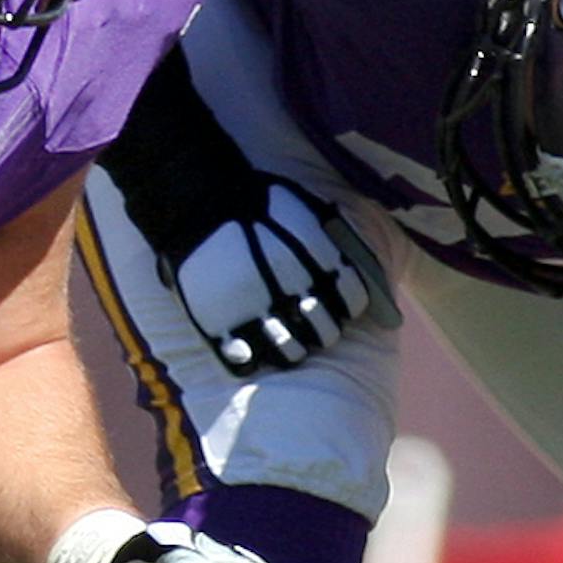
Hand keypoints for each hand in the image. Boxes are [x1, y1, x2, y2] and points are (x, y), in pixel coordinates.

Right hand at [165, 180, 398, 374]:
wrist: (196, 199)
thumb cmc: (254, 201)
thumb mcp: (307, 211)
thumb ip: (337, 242)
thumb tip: (366, 272)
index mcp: (318, 265)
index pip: (352, 303)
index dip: (346, 305)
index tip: (335, 302)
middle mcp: (292, 293)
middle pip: (324, 334)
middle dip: (320, 328)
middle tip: (303, 319)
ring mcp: (254, 313)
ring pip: (290, 354)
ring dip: (290, 348)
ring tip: (277, 335)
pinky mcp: (218, 327)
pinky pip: (243, 363)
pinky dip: (249, 361)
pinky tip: (247, 350)